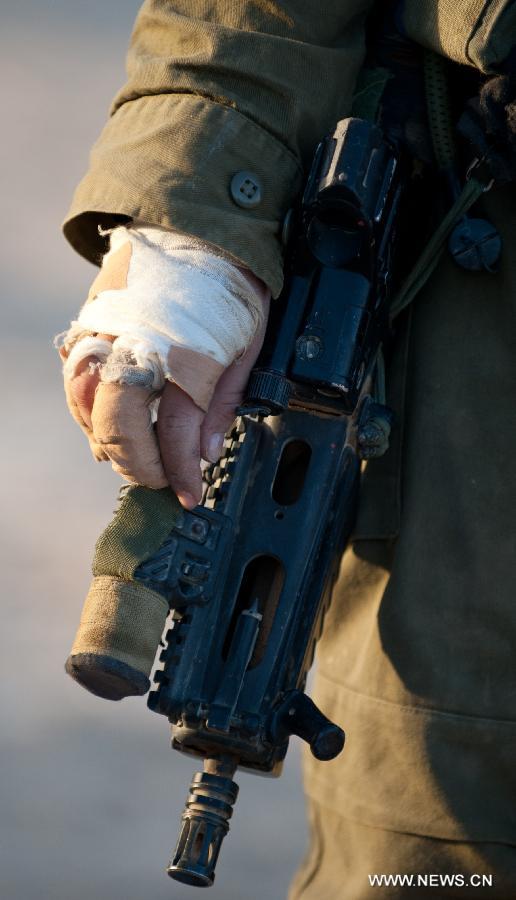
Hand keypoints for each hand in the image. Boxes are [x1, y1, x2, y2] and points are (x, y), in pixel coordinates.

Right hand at [58, 225, 269, 508]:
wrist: (194, 228)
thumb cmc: (228, 289)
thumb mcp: (246, 344)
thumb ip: (223, 400)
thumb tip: (206, 453)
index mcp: (182, 353)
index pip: (173, 432)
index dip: (179, 472)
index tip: (190, 495)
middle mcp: (134, 347)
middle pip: (117, 427)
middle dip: (138, 465)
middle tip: (162, 479)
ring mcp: (104, 336)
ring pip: (86, 409)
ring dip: (109, 443)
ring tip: (138, 458)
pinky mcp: (87, 328)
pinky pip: (75, 384)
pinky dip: (88, 413)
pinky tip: (109, 426)